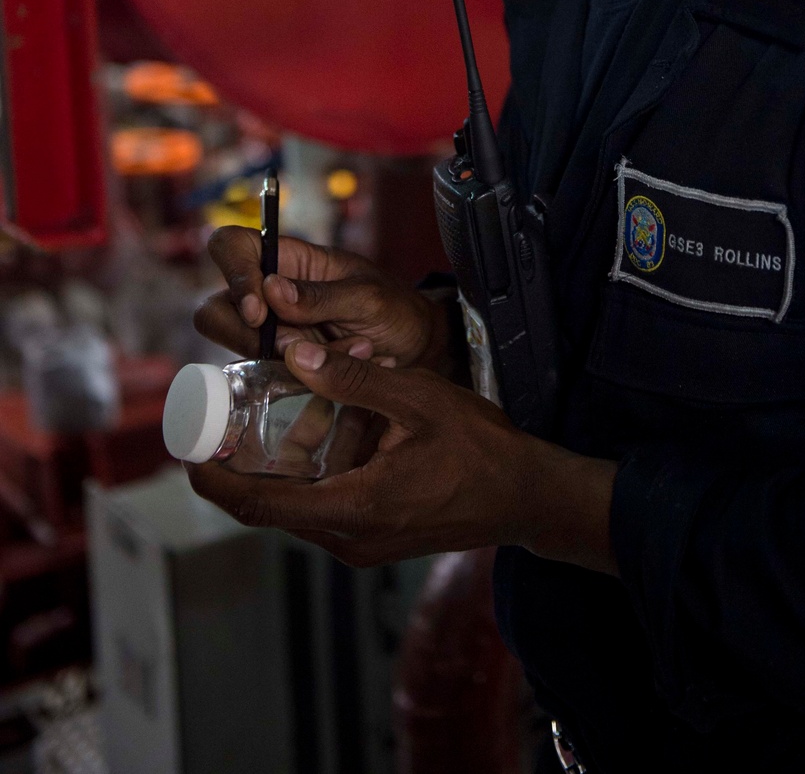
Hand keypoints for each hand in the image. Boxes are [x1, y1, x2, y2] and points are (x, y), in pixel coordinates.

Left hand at [187, 340, 618, 573]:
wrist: (525, 496)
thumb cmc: (479, 448)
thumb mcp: (417, 399)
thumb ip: (353, 379)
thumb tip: (296, 354)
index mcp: (352, 507)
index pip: (258, 504)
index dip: (213, 481)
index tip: (185, 453)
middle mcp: (348, 538)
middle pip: (268, 510)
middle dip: (235, 470)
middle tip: (216, 424)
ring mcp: (362, 544)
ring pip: (294, 511)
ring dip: (271, 472)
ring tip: (255, 423)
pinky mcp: (375, 539)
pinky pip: (321, 511)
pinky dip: (303, 479)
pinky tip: (310, 440)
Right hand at [195, 227, 453, 373]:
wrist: (418, 349)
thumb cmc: (395, 308)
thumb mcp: (368, 297)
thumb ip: (320, 296)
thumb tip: (270, 290)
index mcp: (286, 258)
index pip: (230, 246)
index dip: (232, 274)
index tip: (260, 313)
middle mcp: (268, 294)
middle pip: (215, 310)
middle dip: (248, 336)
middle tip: (297, 348)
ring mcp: (271, 333)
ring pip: (239, 351)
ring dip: (290, 360)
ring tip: (353, 348)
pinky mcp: (281, 367)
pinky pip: (269, 379)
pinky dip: (306, 380)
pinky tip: (352, 363)